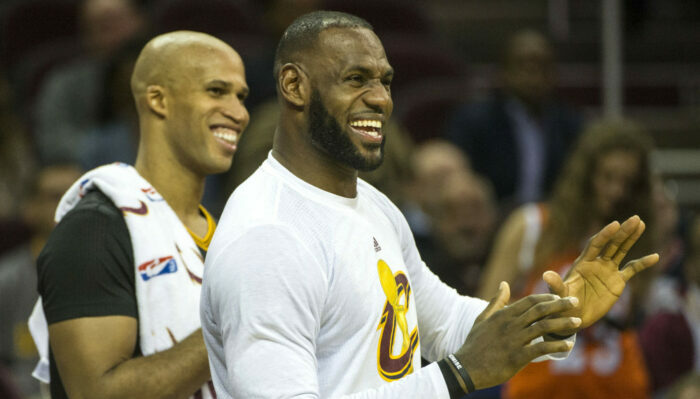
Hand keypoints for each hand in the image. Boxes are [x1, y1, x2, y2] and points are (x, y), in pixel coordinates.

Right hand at [454, 282, 580, 389]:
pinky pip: (542, 348)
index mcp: (503, 315)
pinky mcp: (518, 356)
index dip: (546, 297)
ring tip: (577, 323)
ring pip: (544, 327)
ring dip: (563, 324)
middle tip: (576, 303)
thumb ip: (496, 302)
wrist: (466, 367)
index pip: (529, 301)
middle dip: (560, 305)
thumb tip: (504, 284)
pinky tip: (568, 346)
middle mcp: (510, 325)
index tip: (559, 297)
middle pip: (540, 310)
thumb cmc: (474, 343)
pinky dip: (557, 346)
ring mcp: (514, 340)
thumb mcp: (482, 319)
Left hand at [542, 215, 658, 330]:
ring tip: (641, 224)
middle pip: (611, 244)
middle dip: (622, 231)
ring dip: (631, 238)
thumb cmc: (562, 304)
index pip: (595, 244)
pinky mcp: (617, 281)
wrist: (573, 317)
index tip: (615, 224)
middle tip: (635, 218)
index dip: (605, 235)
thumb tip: (546, 275)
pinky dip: (642, 263)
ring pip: (621, 251)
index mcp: (583, 263)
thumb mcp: (559, 295)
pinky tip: (655, 256)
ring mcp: (607, 271)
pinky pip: (632, 269)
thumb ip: (556, 285)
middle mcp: (596, 263)